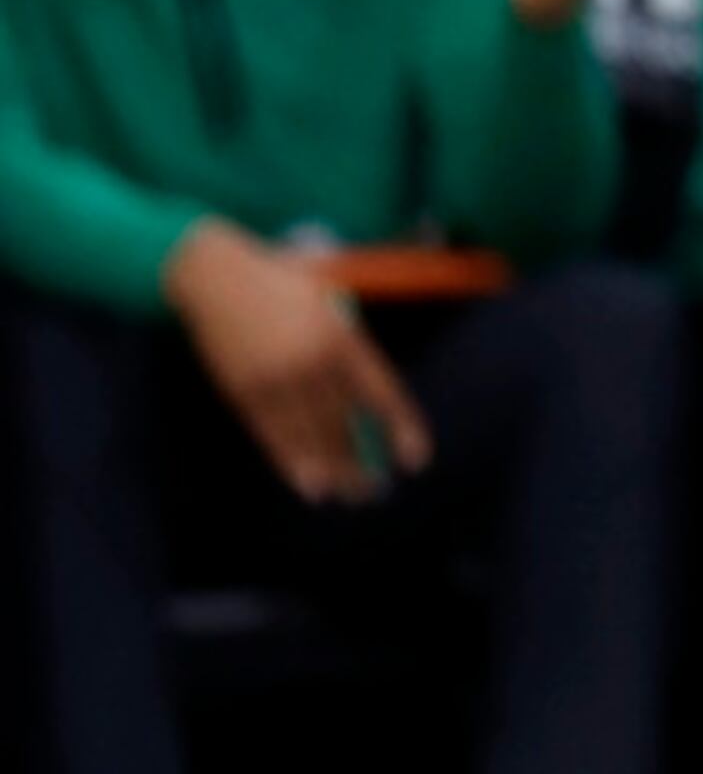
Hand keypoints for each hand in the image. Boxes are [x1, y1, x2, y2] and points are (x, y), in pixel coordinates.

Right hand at [163, 223, 430, 504]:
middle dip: (362, 461)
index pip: (381, 393)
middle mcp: (312, 362)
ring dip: (332, 471)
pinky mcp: (244, 391)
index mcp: (341, 336)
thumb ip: (351, 343)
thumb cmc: (282, 283)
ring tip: (348, 496)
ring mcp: (276, 379)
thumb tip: (371, 394)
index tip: (415, 460)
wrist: (216, 277)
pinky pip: (272, 434)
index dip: (400, 429)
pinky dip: (292, 462)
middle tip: (375, 491)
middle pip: (345, 423)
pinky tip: (310, 485)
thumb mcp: (331, 299)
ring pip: (310, 436)